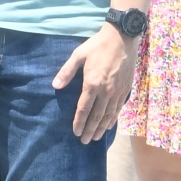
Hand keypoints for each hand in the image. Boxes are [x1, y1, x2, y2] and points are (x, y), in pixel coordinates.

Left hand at [55, 23, 137, 142]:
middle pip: (97, 115)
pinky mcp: (126, 88)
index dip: (79, 122)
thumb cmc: (97, 46)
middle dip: (90, 129)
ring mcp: (118, 90)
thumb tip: (55, 86)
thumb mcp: (77, 56)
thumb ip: (66, 72)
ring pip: (109, 114)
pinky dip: (113, 118)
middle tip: (84, 141)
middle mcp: (106, 90)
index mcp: (92, 83)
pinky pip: (119, 107)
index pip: (84, 108)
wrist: (122, 39)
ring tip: (95, 138)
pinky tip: (109, 125)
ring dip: (101, 127)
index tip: (75, 132)